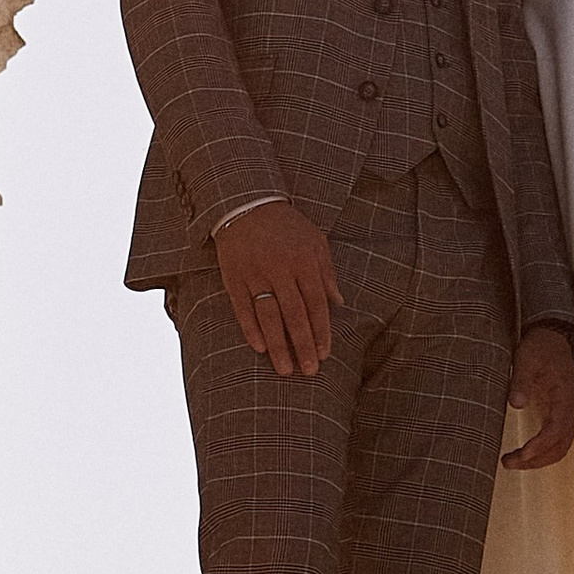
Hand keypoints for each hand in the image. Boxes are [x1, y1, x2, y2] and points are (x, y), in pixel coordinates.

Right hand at [214, 199, 341, 373]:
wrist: (247, 203)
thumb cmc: (287, 226)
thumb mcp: (315, 242)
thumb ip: (327, 273)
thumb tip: (340, 303)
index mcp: (304, 261)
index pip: (316, 304)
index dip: (321, 331)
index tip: (324, 354)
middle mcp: (281, 269)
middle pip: (294, 315)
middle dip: (303, 345)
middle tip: (309, 370)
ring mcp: (255, 273)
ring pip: (269, 316)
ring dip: (278, 345)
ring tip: (285, 369)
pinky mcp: (234, 276)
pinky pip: (243, 308)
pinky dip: (251, 329)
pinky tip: (260, 348)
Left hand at [501, 324, 573, 469]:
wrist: (552, 341)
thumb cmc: (540, 349)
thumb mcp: (526, 360)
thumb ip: (521, 381)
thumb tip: (516, 403)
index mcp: (566, 395)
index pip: (557, 428)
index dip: (541, 444)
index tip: (523, 454)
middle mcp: (571, 409)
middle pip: (559, 445)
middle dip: (535, 459)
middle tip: (509, 462)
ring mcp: (567, 415)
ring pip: (558, 448)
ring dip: (537, 460)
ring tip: (510, 462)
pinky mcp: (560, 417)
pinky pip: (556, 442)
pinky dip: (541, 453)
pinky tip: (522, 454)